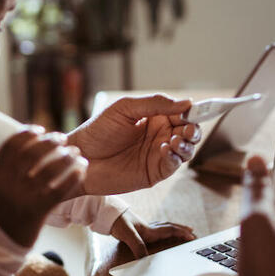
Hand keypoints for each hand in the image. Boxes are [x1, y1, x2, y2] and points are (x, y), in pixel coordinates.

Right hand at [0, 130, 86, 246]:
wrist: (0, 244)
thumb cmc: (3, 212)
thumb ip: (8, 170)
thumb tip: (25, 147)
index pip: (11, 146)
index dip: (26, 133)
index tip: (40, 129)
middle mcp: (9, 185)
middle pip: (31, 154)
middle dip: (49, 142)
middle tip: (62, 138)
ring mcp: (24, 198)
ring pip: (48, 170)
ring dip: (65, 157)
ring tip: (75, 152)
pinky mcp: (39, 211)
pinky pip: (60, 190)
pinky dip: (73, 177)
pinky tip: (82, 169)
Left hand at [67, 94, 200, 194]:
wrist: (81, 157)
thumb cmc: (98, 131)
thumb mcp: (125, 109)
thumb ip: (155, 104)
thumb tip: (186, 102)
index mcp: (155, 118)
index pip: (182, 113)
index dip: (191, 111)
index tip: (193, 110)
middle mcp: (160, 135)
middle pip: (189, 132)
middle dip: (193, 129)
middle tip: (187, 129)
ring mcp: (158, 155)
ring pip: (185, 150)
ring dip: (186, 144)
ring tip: (175, 140)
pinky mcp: (154, 173)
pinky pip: (173, 165)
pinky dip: (174, 157)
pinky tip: (164, 149)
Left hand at [110, 209, 195, 258]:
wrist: (107, 214)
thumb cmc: (117, 222)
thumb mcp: (127, 235)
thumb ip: (137, 246)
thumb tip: (145, 260)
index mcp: (150, 230)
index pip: (170, 230)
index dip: (182, 233)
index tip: (192, 236)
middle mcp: (149, 228)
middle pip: (170, 227)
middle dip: (182, 230)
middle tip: (193, 233)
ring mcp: (144, 227)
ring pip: (164, 227)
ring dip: (175, 229)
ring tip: (182, 231)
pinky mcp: (139, 229)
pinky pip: (156, 229)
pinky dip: (163, 230)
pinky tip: (161, 233)